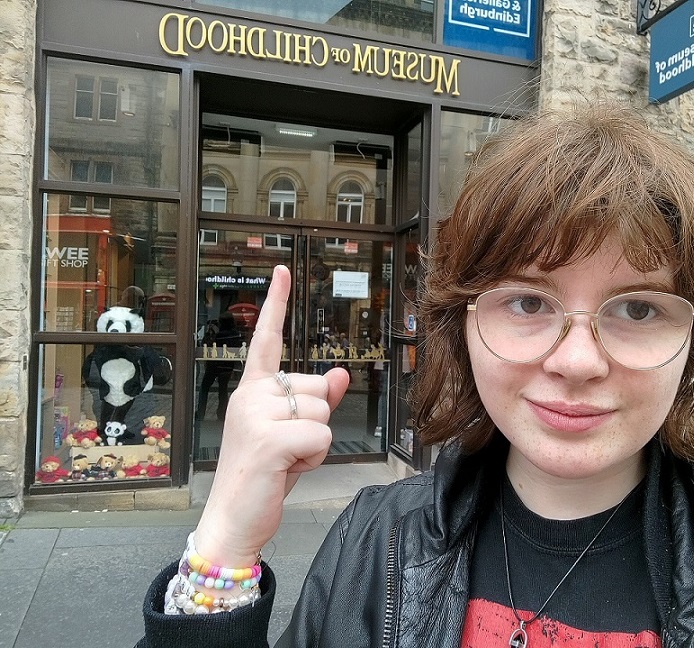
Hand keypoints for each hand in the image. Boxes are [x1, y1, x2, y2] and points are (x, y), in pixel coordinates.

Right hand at [194, 265, 349, 566]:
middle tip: (286, 449)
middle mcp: (250, 395)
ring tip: (286, 459)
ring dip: (315, 441)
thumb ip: (318, 401)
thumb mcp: (292, 433)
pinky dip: (315, 456)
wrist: (233, 519)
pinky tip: (288, 468)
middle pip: (319, 387)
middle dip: (315, 421)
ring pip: (323, 411)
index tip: (282, 270)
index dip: (277, 304)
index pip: (266, 339)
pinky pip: (320, 434)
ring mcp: (256, 414)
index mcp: (252, 390)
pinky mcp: (269, 437)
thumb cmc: (263, 475)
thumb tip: (342, 372)